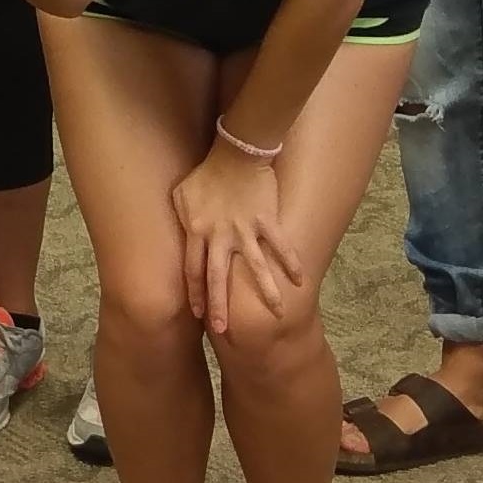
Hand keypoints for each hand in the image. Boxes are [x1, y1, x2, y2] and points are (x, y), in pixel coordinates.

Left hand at [168, 146, 308, 338]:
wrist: (236, 152)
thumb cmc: (205, 173)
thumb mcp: (181, 194)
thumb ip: (181, 218)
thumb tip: (182, 236)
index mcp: (197, 230)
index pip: (192, 270)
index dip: (195, 293)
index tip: (198, 315)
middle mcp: (220, 236)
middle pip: (217, 277)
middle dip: (219, 305)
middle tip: (222, 330)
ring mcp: (245, 229)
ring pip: (255, 268)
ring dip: (266, 293)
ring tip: (278, 315)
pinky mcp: (267, 221)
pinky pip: (281, 245)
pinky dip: (291, 262)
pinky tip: (301, 281)